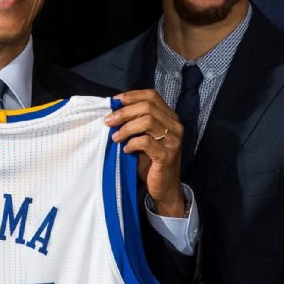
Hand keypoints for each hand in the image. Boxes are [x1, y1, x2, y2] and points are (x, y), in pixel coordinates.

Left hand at [105, 89, 185, 216]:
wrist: (164, 188)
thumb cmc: (150, 162)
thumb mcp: (142, 138)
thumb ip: (134, 123)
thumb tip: (113, 111)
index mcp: (169, 118)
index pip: (152, 96)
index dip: (132, 96)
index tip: (114, 101)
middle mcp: (175, 126)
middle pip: (148, 106)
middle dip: (124, 112)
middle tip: (108, 121)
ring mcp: (173, 140)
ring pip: (147, 121)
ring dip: (126, 128)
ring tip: (115, 137)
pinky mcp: (167, 155)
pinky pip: (146, 142)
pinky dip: (132, 143)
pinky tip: (126, 149)